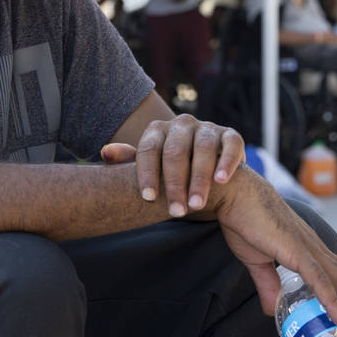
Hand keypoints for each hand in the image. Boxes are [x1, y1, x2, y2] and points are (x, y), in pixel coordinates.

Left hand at [100, 114, 244, 217]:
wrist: (207, 176)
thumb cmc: (170, 175)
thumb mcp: (150, 170)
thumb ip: (129, 161)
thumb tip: (106, 152)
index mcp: (157, 130)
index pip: (148, 149)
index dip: (148, 173)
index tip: (149, 198)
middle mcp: (181, 124)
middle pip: (175, 152)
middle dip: (174, 184)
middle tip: (175, 212)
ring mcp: (207, 128)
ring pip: (203, 150)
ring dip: (199, 179)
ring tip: (196, 204)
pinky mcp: (231, 135)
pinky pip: (230, 145)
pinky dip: (226, 162)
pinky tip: (220, 181)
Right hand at [212, 167, 336, 336]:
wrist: (237, 193)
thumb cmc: (245, 220)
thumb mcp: (257, 260)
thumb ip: (267, 284)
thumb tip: (272, 311)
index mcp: (309, 250)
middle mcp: (315, 249)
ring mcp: (308, 249)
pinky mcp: (296, 251)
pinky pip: (319, 280)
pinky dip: (332, 301)